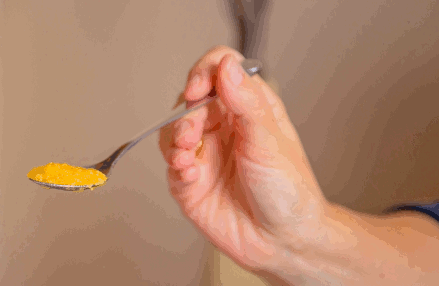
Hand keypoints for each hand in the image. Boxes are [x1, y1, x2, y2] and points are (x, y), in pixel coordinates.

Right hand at [159, 46, 329, 272]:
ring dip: (175, 139)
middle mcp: (223, 127)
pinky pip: (170, 163)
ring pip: (172, 130)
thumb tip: (226, 67)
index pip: (219, 71)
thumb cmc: (290, 193)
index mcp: (248, 108)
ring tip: (188, 155)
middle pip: (189, 101)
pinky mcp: (189, 180)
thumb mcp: (270, 141)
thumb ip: (246, 102)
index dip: (204, 72)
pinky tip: (190, 173)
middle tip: (193, 133)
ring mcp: (205, 153)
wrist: (283, 242)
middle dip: (186, 115)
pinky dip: (176, 165)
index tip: (198, 88)